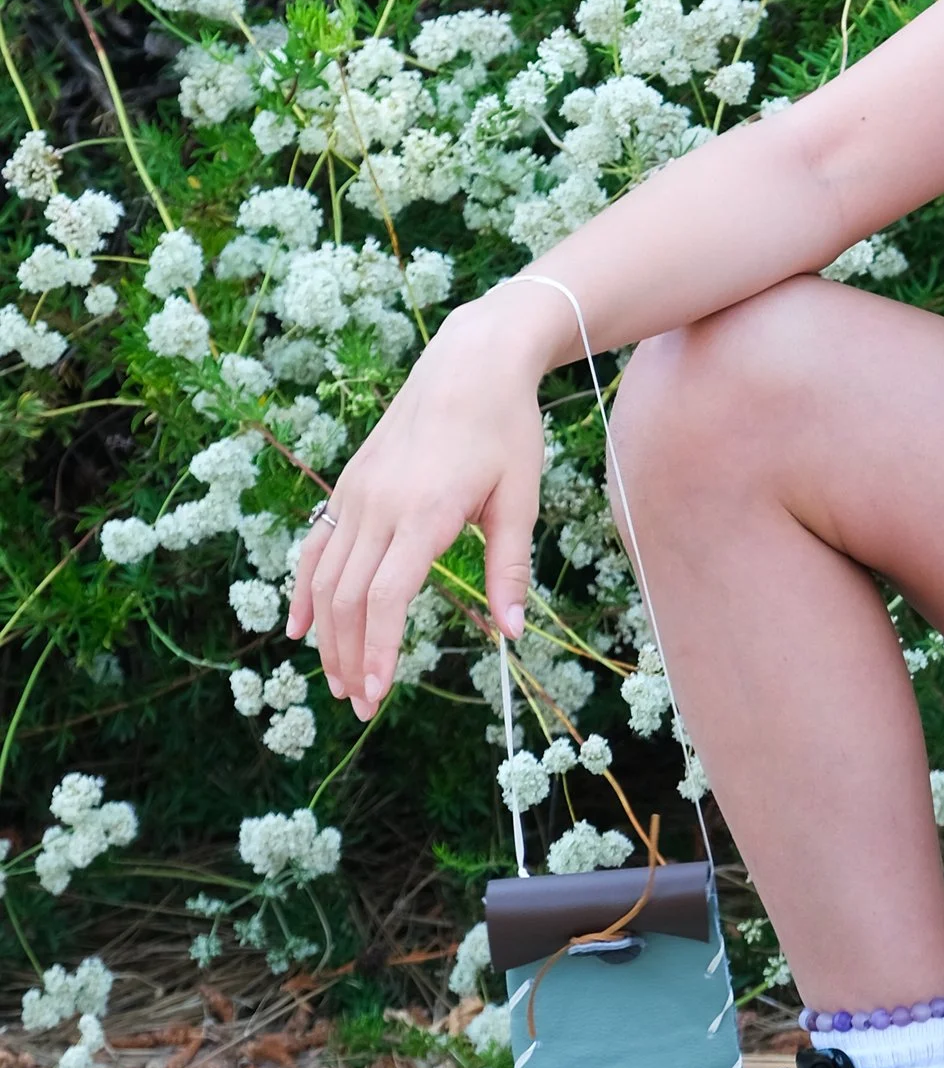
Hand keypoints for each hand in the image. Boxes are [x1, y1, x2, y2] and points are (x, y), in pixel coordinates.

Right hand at [289, 290, 552, 720]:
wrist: (470, 362)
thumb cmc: (506, 429)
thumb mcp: (520, 499)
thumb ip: (509, 567)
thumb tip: (511, 632)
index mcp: (423, 514)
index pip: (386, 598)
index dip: (378, 651)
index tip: (378, 694)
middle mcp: (379, 506)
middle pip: (349, 598)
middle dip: (351, 657)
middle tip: (361, 705)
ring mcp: (357, 494)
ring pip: (325, 578)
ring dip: (328, 634)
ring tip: (338, 679)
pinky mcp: (350, 485)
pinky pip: (317, 546)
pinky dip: (305, 591)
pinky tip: (299, 629)